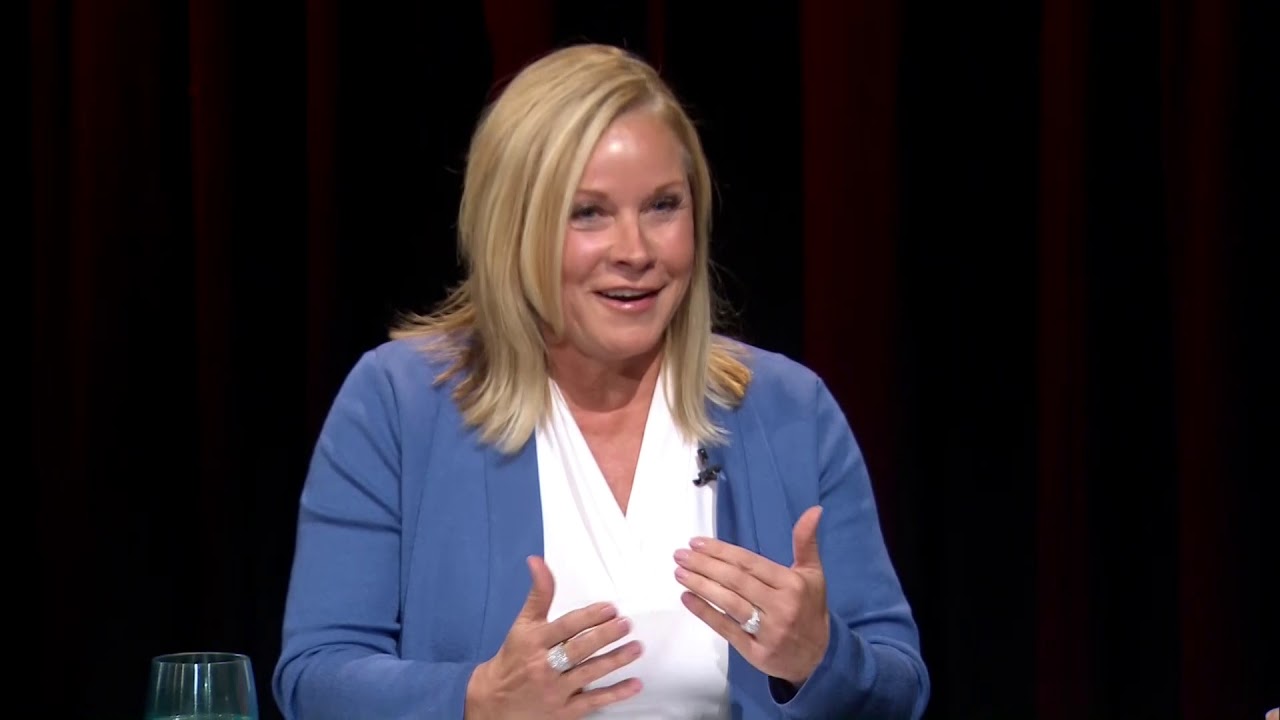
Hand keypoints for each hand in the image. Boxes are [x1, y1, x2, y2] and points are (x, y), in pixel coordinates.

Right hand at [465, 556, 642, 718]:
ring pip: (589, 673)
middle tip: (626, 624)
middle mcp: (544, 666)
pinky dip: (615, 694)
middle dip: (605, 636)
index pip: (565, 627)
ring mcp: (555, 690)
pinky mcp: (564, 711)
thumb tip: (537, 561)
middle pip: (579, 650)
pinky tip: (634, 684)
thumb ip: (538, 594)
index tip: (610, 609)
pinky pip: (593, 701)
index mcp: (534, 642)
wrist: (494, 702)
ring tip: (636, 648)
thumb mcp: (523, 624)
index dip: (588, 617)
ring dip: (615, 660)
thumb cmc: (514, 657)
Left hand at [674, 506, 829, 686]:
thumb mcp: (813, 574)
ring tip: (680, 573)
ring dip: (700, 586)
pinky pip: (726, 629)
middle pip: (735, 581)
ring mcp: (768, 631)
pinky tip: (687, 598)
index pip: (749, 563)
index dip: (721, 552)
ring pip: (729, 603)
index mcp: (792, 584)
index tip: (696, 542)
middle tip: (680, 555)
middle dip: (704, 565)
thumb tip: (814, 510)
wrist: (819, 657)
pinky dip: (705, 612)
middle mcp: (780, 606)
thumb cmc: (810, 609)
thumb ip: (806, 542)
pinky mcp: (755, 652)